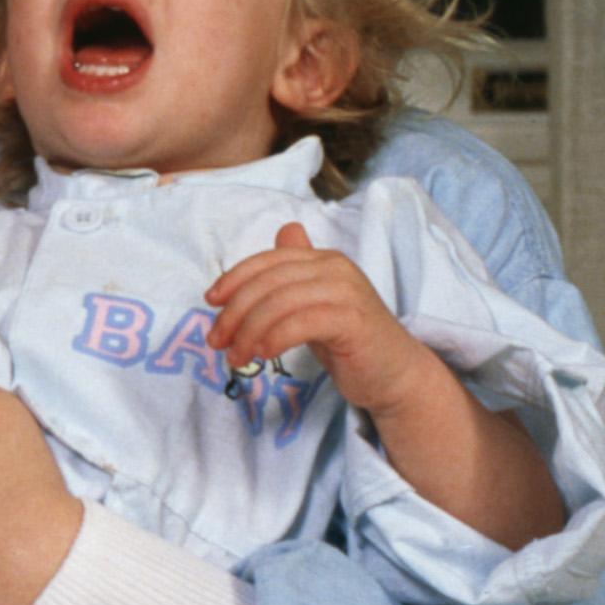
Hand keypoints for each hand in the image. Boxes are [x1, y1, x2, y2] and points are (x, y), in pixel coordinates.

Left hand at [203, 224, 436, 419]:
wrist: (394, 373)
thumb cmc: (348, 340)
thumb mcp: (313, 303)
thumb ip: (295, 274)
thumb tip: (286, 231)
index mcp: (323, 260)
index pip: (267, 261)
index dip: (233, 280)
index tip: (210, 303)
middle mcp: (336, 268)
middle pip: (268, 282)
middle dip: (234, 313)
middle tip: (216, 342)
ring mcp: (347, 292)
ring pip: (279, 303)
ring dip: (248, 332)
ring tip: (236, 357)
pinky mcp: (353, 320)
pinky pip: (301, 323)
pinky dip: (274, 338)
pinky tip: (261, 354)